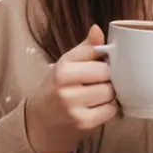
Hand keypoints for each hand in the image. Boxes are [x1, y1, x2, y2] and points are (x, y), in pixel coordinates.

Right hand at [25, 25, 118, 152]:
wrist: (42, 123)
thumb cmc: (57, 88)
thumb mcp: (66, 64)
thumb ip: (85, 48)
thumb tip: (97, 29)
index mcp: (62, 68)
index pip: (97, 53)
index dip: (105, 57)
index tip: (103, 61)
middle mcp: (65, 88)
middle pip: (106, 73)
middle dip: (108, 76)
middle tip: (102, 79)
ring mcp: (74, 107)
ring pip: (110, 92)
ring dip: (111, 92)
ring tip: (100, 92)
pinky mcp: (84, 123)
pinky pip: (111, 110)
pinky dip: (110, 107)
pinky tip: (100, 105)